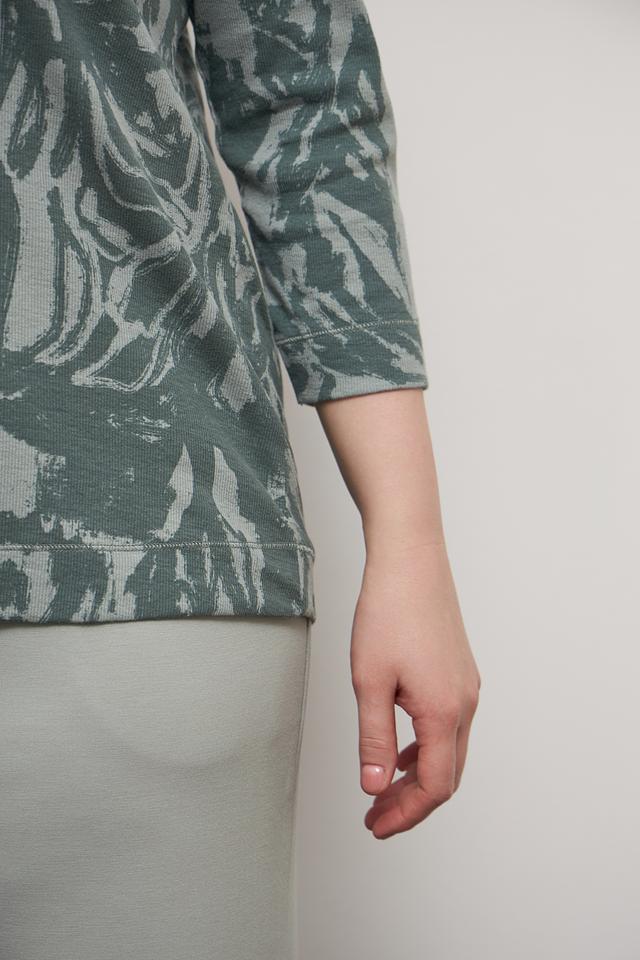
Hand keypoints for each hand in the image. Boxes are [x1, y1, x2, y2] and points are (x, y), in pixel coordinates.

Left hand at [350, 539, 480, 838]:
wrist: (410, 559)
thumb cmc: (389, 611)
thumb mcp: (370, 680)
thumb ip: (374, 739)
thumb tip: (375, 787)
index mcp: (445, 711)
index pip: (434, 785)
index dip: (405, 813)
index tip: (375, 825)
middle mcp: (465, 702)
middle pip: (447, 774)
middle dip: (412, 802)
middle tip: (376, 816)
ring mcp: (466, 686)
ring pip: (450, 750)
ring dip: (418, 775)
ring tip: (384, 787)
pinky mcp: (459, 671)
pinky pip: (449, 725)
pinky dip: (425, 747)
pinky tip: (401, 747)